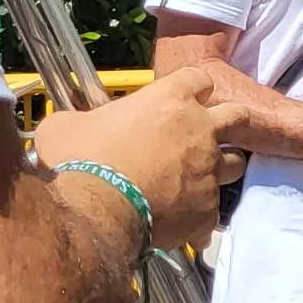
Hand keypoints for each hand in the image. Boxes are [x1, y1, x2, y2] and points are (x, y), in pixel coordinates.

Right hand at [33, 74, 240, 252]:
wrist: (94, 211)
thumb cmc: (78, 159)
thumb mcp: (65, 126)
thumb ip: (82, 120)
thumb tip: (70, 127)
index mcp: (169, 98)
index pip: (199, 79)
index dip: (192, 89)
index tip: (182, 100)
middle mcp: (199, 129)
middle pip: (236, 115)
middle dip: (226, 123)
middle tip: (205, 135)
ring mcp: (208, 169)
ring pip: (236, 163)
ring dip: (220, 168)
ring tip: (198, 179)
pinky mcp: (207, 209)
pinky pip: (214, 211)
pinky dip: (200, 216)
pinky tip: (184, 224)